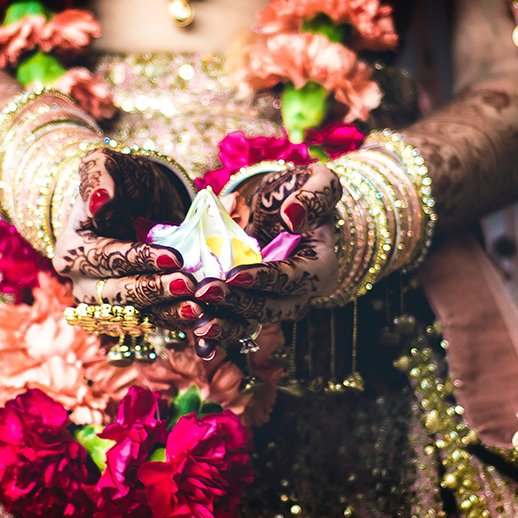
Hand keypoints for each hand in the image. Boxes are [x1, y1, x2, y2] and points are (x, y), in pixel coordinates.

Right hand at [52, 148, 203, 328]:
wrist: (137, 201)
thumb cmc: (120, 180)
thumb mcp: (104, 163)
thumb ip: (97, 176)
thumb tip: (99, 202)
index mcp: (73, 250)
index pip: (105, 258)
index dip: (138, 258)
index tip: (172, 256)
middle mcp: (86, 282)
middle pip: (118, 293)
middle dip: (154, 289)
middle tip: (188, 284)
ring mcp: (109, 301)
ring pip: (137, 314)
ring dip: (168, 312)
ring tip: (199, 309)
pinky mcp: (135, 310)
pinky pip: (154, 320)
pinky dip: (177, 320)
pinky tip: (203, 317)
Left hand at [190, 163, 342, 357]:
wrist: (281, 205)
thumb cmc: (301, 191)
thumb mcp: (319, 181)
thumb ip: (314, 195)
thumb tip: (293, 217)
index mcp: (320, 267)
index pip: (293, 277)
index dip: (265, 278)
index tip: (235, 274)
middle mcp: (301, 293)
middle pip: (272, 307)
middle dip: (239, 303)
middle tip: (205, 292)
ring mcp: (275, 301)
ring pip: (253, 321)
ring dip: (226, 325)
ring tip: (199, 324)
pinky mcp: (252, 302)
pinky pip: (236, 321)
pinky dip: (218, 329)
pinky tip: (196, 336)